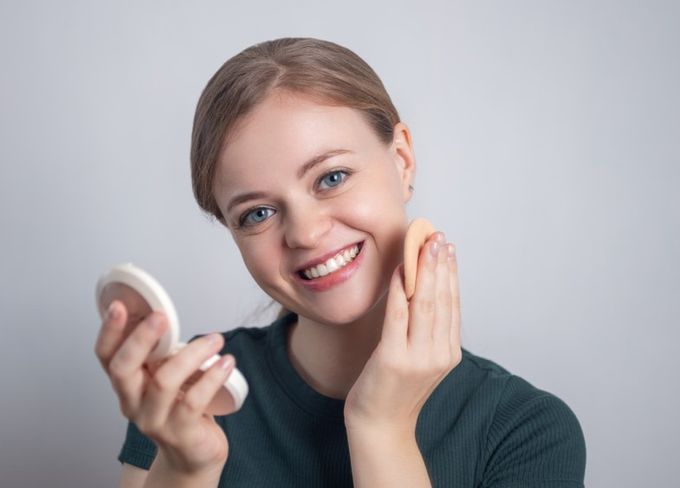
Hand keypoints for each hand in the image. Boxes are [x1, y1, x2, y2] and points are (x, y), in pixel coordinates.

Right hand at [94, 301, 236, 474]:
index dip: (109, 332)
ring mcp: (154, 420)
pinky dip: (212, 377)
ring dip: (192, 354)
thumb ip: (163, 353)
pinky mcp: (180, 433)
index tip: (120, 307)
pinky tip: (226, 362)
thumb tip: (167, 313)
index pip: (107, 356)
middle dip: (140, 339)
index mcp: (127, 384)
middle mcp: (133, 403)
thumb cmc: (181, 407)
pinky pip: (193, 401)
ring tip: (216, 339)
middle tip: (162, 316)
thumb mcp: (166, 376)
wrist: (193, 454)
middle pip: (123, 369)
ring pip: (164, 381)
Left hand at [344, 231, 461, 433]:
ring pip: (425, 303)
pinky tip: (398, 269)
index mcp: (449, 353)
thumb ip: (427, 329)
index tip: (448, 247)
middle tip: (439, 236)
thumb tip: (423, 288)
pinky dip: (399, 288)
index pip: (453, 304)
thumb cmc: (395, 389)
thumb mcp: (421, 358)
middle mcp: (439, 354)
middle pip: (442, 299)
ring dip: (424, 270)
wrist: (380, 426)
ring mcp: (418, 358)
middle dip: (440, 264)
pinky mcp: (393, 359)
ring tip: (425, 245)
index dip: (451, 273)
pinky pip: (397, 315)